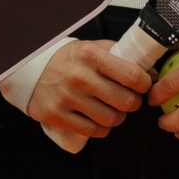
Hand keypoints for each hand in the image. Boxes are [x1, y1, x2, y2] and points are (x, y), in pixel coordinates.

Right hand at [26, 38, 150, 140]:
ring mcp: (67, 98)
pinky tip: (100, 120)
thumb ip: (117, 55)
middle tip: (130, 100)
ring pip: (111, 119)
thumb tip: (148, 69)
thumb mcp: (91, 48)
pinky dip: (102, 129)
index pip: (132, 75)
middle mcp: (79, 76)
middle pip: (125, 101)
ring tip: (114, 110)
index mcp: (90, 55)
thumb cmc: (67, 59)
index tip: (144, 85)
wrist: (30, 69)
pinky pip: (92, 131)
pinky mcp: (57, 116)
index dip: (145, 84)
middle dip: (134, 103)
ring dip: (118, 117)